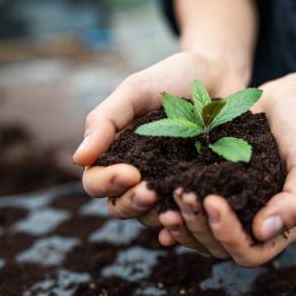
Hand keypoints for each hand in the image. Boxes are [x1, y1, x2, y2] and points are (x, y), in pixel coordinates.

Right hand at [72, 51, 248, 227]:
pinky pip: (187, 214)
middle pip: (121, 206)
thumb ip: (105, 121)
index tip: (130, 173)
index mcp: (116, 154)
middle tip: (151, 191)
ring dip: (159, 216)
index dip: (107, 183)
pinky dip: (186, 221)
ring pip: (152, 216)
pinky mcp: (198, 188)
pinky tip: (191, 218)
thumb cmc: (170, 79)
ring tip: (176, 202)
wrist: (217, 74)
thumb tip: (78, 159)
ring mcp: (169, 184)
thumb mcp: (134, 92)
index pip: (96, 182)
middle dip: (132, 203)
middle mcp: (139, 175)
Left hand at [158, 70, 295, 265]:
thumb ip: (295, 200)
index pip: (249, 253)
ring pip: (200, 234)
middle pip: (218, 248)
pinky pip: (191, 212)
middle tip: (183, 196)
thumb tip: (262, 232)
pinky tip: (157, 197)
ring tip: (164, 200)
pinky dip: (174, 209)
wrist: (289, 101)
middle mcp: (252, 225)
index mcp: (279, 227)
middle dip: (198, 226)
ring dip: (182, 222)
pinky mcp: (214, 191)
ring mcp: (232, 210)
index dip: (227, 236)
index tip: (212, 201)